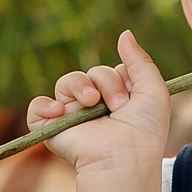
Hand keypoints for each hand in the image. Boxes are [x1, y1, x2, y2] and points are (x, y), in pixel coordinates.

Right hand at [26, 30, 170, 180]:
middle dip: (106, 82)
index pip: (111, 71)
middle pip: (91, 72)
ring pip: (67, 82)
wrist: (123, 158)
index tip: (131, 96)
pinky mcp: (52, 129)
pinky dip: (44, 106)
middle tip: (117, 105)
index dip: (120, 78)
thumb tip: (124, 33)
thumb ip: (140, 60)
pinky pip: (37, 107)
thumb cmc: (143, 130)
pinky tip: (60, 111)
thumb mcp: (153, 90)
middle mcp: (94, 107)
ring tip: (91, 103)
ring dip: (80, 86)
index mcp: (116, 100)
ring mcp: (72, 117)